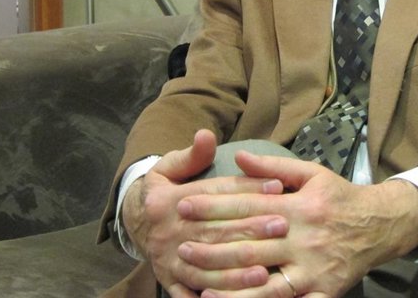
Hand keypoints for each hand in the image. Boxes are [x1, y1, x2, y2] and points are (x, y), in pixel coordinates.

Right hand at [121, 130, 289, 296]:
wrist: (135, 221)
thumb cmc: (164, 190)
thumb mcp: (170, 166)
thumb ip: (191, 154)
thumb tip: (206, 135)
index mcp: (171, 200)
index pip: (214, 194)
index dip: (246, 189)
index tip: (277, 186)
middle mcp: (170, 231)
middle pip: (214, 232)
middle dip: (249, 230)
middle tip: (282, 227)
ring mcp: (169, 259)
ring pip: (205, 267)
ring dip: (234, 272)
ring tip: (264, 271)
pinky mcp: (169, 280)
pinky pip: (190, 292)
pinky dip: (211, 297)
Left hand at [176, 152, 417, 297]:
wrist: (381, 225)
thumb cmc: (340, 197)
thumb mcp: (312, 173)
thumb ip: (274, 167)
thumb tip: (238, 157)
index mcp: (298, 206)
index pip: (248, 205)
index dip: (214, 206)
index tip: (184, 205)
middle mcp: (303, 237)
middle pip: (251, 245)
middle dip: (213, 247)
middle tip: (180, 248)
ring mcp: (312, 268)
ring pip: (266, 282)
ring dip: (230, 287)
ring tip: (198, 286)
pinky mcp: (321, 293)